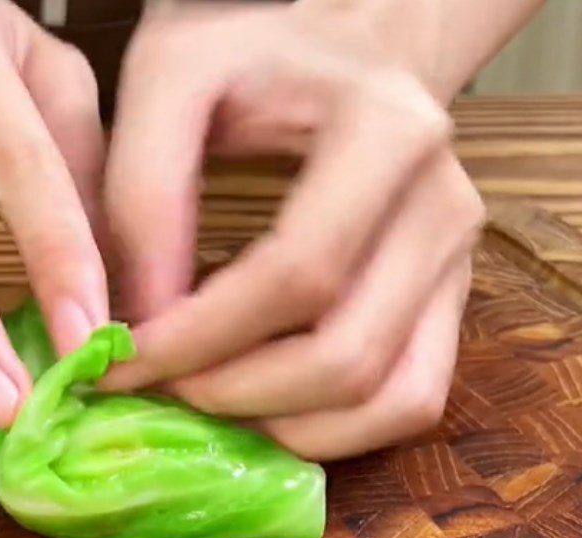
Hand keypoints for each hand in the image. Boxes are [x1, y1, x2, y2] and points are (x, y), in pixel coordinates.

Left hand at [102, 2, 491, 459]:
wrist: (352, 61)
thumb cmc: (260, 60)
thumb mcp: (174, 83)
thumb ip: (143, 195)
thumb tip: (142, 325)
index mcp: (388, 134)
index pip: (298, 274)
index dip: (203, 337)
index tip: (125, 361)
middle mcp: (443, 209)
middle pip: (346, 355)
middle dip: (237, 395)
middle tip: (161, 390)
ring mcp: (456, 268)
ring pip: (386, 398)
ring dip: (283, 427)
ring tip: (206, 402)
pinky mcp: (449, 309)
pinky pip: (408, 403)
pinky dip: (333, 432)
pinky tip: (265, 408)